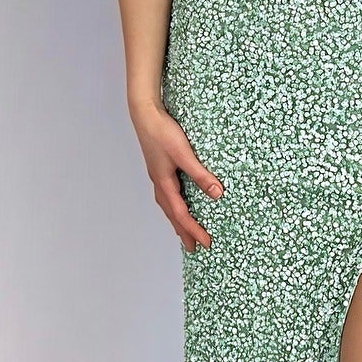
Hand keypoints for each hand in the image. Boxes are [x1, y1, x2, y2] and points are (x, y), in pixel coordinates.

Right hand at [129, 100, 223, 252]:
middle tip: (193, 247)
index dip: (193, 230)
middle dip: (183, 231)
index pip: (181, 214)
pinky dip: (174, 204)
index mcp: (164, 183)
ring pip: (168, 204)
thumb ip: (200, 174)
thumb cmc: (162, 132)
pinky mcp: (160, 166)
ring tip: (184, 230)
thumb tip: (217, 194)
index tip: (206, 243)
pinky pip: (168, 193)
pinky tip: (180, 199)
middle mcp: (159, 182)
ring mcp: (158, 175)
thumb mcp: (184, 154)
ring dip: (177, 219)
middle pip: (172, 214)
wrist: (145, 113)